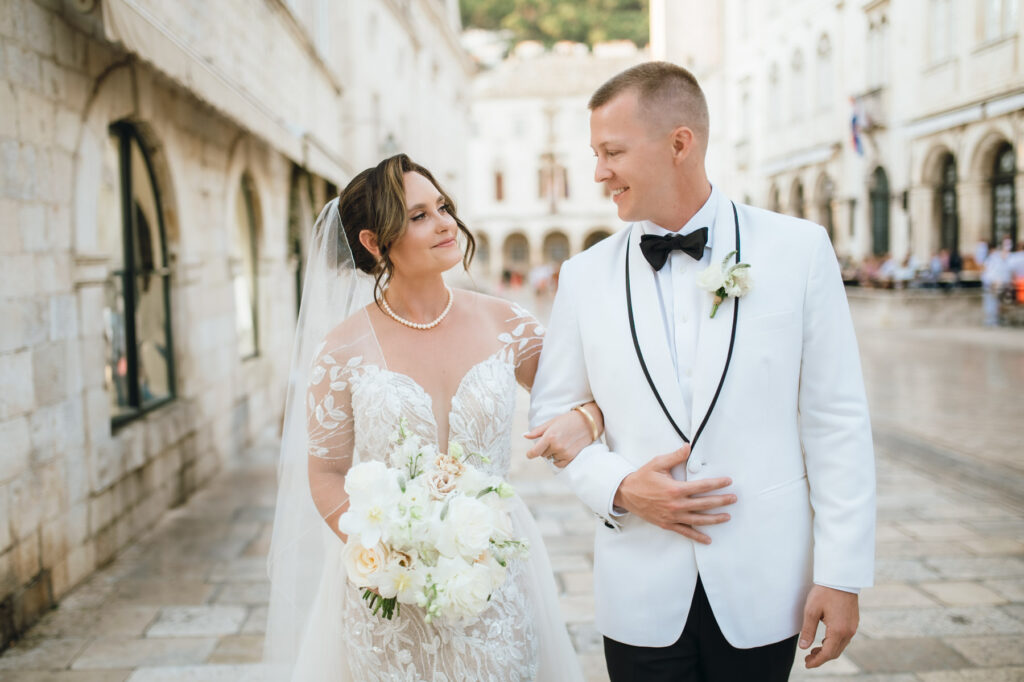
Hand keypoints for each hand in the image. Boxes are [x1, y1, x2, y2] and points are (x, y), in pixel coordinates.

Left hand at [523, 402, 603, 467]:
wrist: (588, 422)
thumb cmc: (568, 420)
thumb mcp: (551, 422)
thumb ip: (537, 431)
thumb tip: (524, 436)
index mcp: (549, 436)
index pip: (535, 452)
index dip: (530, 454)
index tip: (529, 454)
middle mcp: (556, 446)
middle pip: (543, 454)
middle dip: (544, 449)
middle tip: (552, 440)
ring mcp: (564, 452)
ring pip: (551, 458)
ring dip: (552, 453)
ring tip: (560, 442)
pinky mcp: (571, 457)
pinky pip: (559, 463)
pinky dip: (558, 459)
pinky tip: (562, 451)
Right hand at [613, 445, 734, 543]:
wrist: (626, 494)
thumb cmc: (642, 478)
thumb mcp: (658, 463)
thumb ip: (675, 456)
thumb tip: (688, 447)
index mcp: (675, 489)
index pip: (702, 486)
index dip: (717, 484)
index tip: (728, 482)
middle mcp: (676, 504)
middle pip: (704, 504)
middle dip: (721, 501)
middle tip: (733, 499)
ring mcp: (672, 516)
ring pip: (698, 519)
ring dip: (714, 519)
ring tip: (727, 516)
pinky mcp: (667, 524)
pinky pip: (685, 532)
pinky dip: (697, 536)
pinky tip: (708, 539)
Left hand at [799, 585, 858, 668]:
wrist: (841, 578)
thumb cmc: (825, 592)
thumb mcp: (811, 610)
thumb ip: (807, 630)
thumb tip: (803, 647)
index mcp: (838, 630)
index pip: (828, 653)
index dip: (817, 661)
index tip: (807, 664)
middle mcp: (848, 631)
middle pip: (835, 652)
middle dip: (822, 658)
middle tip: (808, 659)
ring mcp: (852, 627)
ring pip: (840, 646)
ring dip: (828, 651)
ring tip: (814, 650)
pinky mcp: (853, 622)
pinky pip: (844, 638)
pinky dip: (834, 643)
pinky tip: (824, 640)